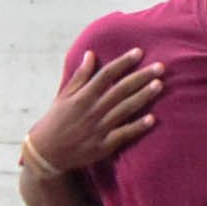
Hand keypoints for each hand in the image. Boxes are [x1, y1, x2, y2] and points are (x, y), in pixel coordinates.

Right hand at [23, 48, 163, 180]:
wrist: (46, 153)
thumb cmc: (56, 121)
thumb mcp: (64, 96)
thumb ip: (80, 76)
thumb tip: (91, 54)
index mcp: (82, 96)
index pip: (106, 74)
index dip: (123, 62)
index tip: (139, 52)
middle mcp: (92, 110)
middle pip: (120, 89)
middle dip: (141, 77)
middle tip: (160, 67)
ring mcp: (99, 128)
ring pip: (125, 109)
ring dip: (143, 97)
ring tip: (159, 85)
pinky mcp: (103, 146)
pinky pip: (123, 135)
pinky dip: (137, 127)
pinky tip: (152, 119)